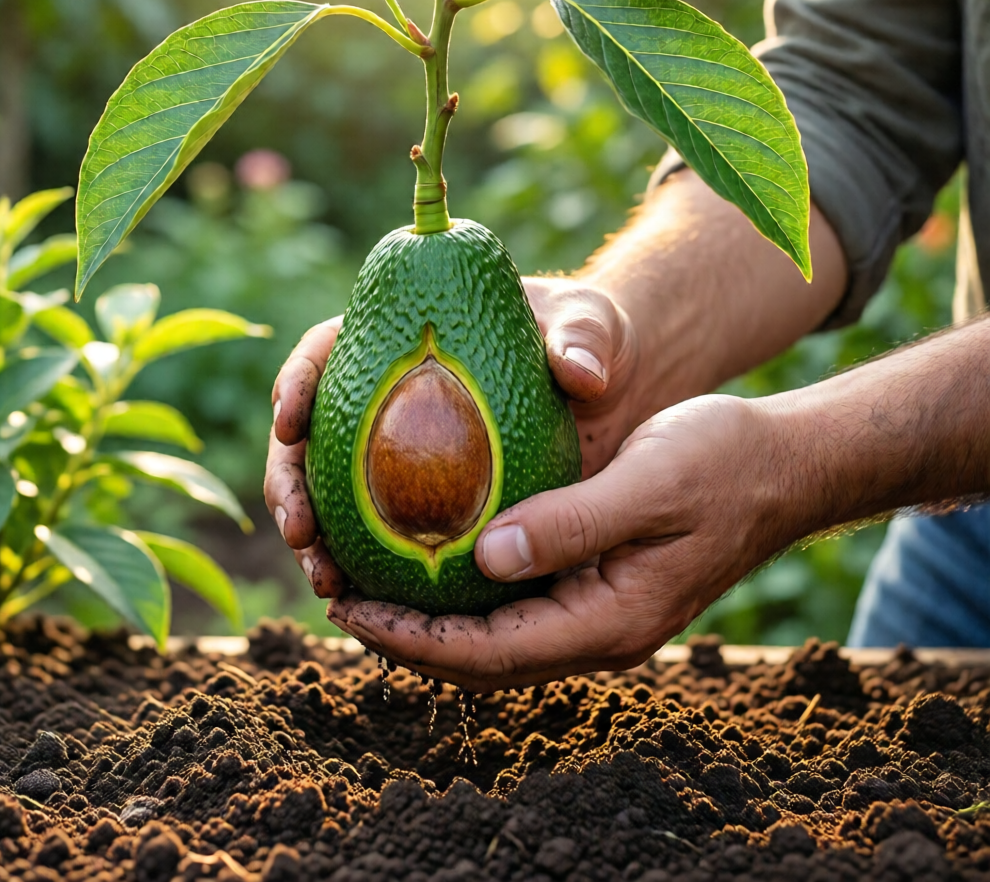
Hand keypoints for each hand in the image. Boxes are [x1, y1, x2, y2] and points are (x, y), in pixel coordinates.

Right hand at [263, 279, 638, 594]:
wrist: (615, 386)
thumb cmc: (590, 337)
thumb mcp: (589, 326)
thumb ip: (581, 341)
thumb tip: (579, 376)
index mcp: (402, 339)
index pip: (327, 350)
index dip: (297, 383)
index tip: (290, 421)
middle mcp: (388, 395)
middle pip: (312, 435)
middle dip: (289, 483)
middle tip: (301, 530)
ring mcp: (403, 450)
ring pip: (334, 495)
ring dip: (316, 540)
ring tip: (326, 582)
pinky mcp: (432, 499)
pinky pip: (385, 536)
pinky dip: (368, 569)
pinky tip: (368, 604)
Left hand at [327, 395, 793, 691]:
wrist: (782, 466)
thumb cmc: (722, 464)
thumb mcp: (648, 484)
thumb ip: (571, 524)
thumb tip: (484, 559)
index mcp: (611, 620)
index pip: (491, 653)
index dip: (414, 640)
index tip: (351, 609)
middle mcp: (600, 629)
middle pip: (484, 659)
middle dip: (409, 640)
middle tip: (341, 600)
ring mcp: (601, 610)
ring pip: (498, 636)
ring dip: (433, 623)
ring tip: (371, 587)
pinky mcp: (601, 583)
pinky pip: (519, 605)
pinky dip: (469, 594)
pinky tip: (440, 559)